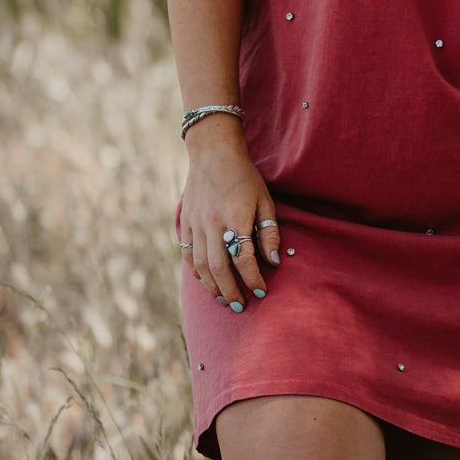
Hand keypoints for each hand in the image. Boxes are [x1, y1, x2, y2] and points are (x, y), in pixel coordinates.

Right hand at [178, 117, 278, 309]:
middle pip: (219, 267)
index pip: (244, 257)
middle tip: (241, 306)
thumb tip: (274, 262)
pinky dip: (196, 272)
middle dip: (231, 290)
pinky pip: (187, 254)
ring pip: (200, 265)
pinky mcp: (185, 222)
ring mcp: (196, 223)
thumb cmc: (244, 177)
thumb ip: (269, 232)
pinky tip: (206, 282)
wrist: (213, 153)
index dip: (253, 278)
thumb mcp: (264, 200)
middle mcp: (213, 223)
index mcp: (236, 216)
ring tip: (224, 300)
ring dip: (212, 286)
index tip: (261, 291)